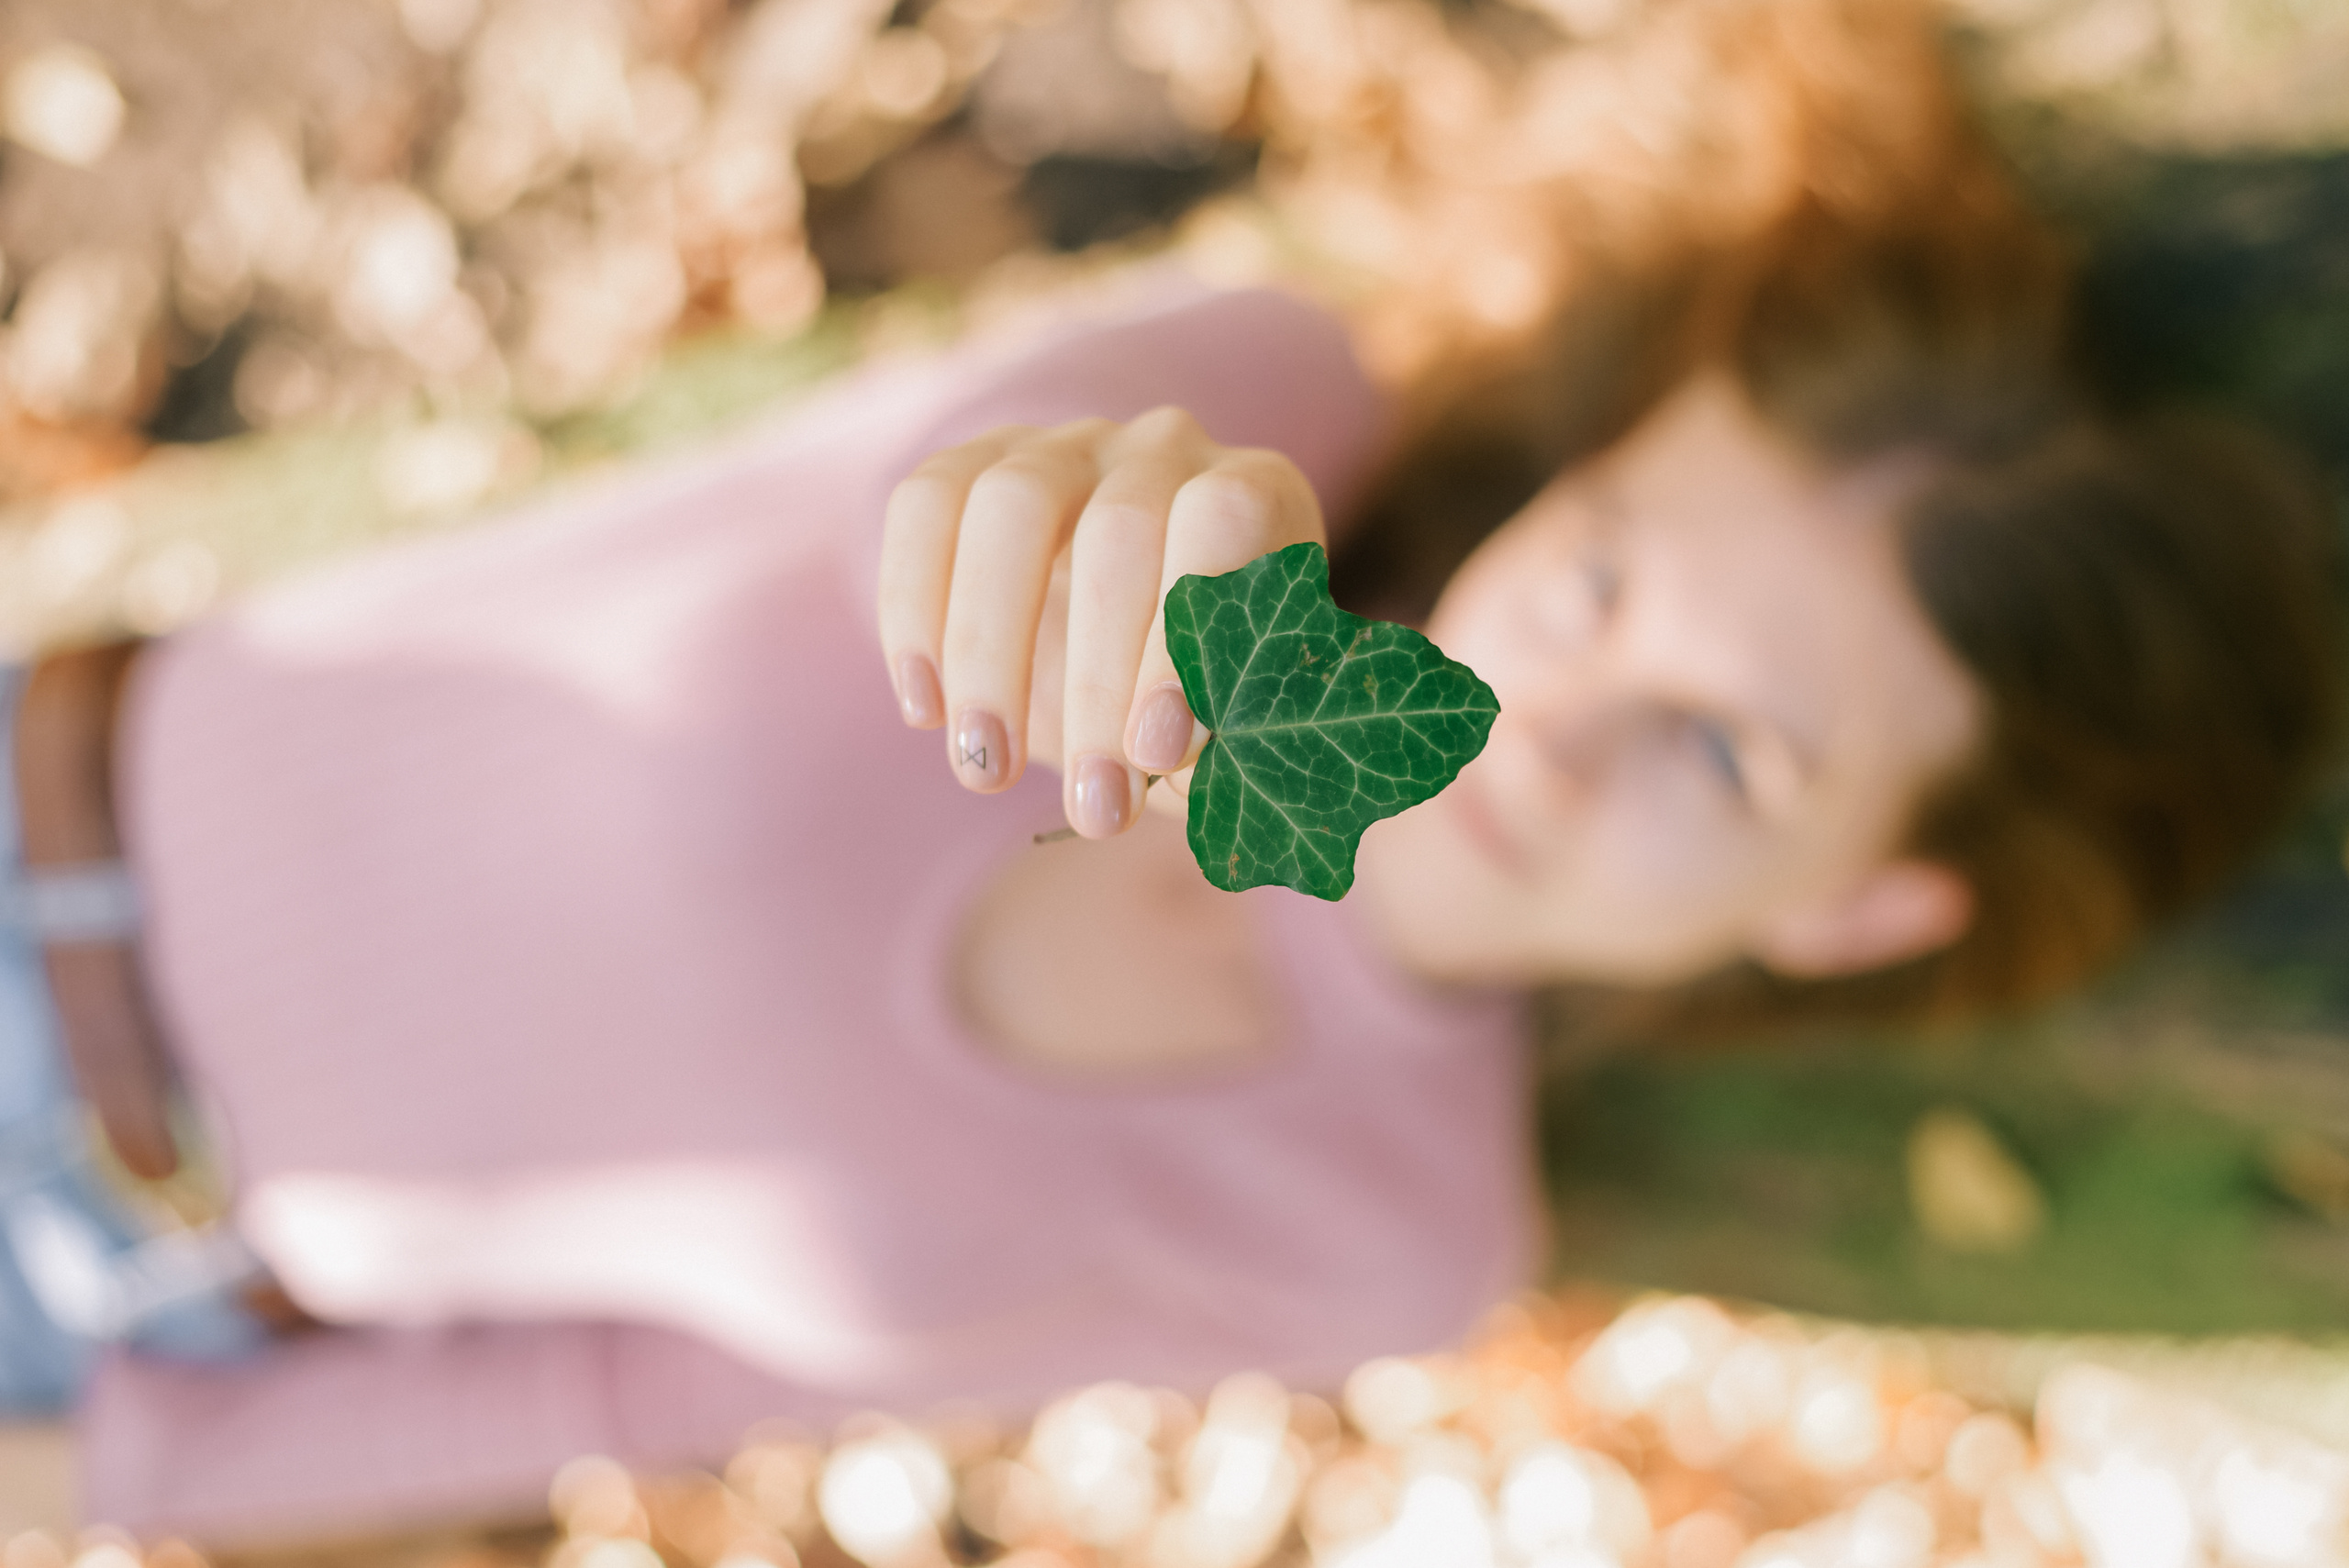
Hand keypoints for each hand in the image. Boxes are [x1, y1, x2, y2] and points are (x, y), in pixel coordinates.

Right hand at [879, 408, 1326, 836]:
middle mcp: (1164, 449)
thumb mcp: (1227, 733)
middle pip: (1120, 528)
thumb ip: (1223, 749)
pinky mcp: (970, 466)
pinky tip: (925, 710)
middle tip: (1094, 807)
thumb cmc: (1192, 701)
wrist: (1114, 664)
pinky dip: (913, 609)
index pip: (1225, 524)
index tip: (1159, 753)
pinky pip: (924, 505)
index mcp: (1255, 495)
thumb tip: (1176, 768)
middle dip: (1099, 683)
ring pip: (1012, 506)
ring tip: (987, 770)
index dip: (1190, 634)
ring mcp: (1062, 446)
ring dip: (990, 651)